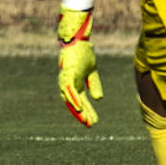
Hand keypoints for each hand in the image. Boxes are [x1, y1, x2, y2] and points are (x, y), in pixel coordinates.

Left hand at [57, 7, 101, 126]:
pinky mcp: (67, 72)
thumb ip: (94, 84)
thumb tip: (98, 99)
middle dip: (81, 114)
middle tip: (89, 125)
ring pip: (70, 98)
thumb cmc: (83, 53)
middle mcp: (69, 83)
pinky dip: (72, 97)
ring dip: (76, 109)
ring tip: (83, 119)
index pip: (81, 101)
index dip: (87, 112)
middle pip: (74, 103)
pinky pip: (68, 88)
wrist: (78, 39)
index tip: (93, 122)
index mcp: (76, 84)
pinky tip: (78, 106)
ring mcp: (67, 78)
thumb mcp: (92, 71)